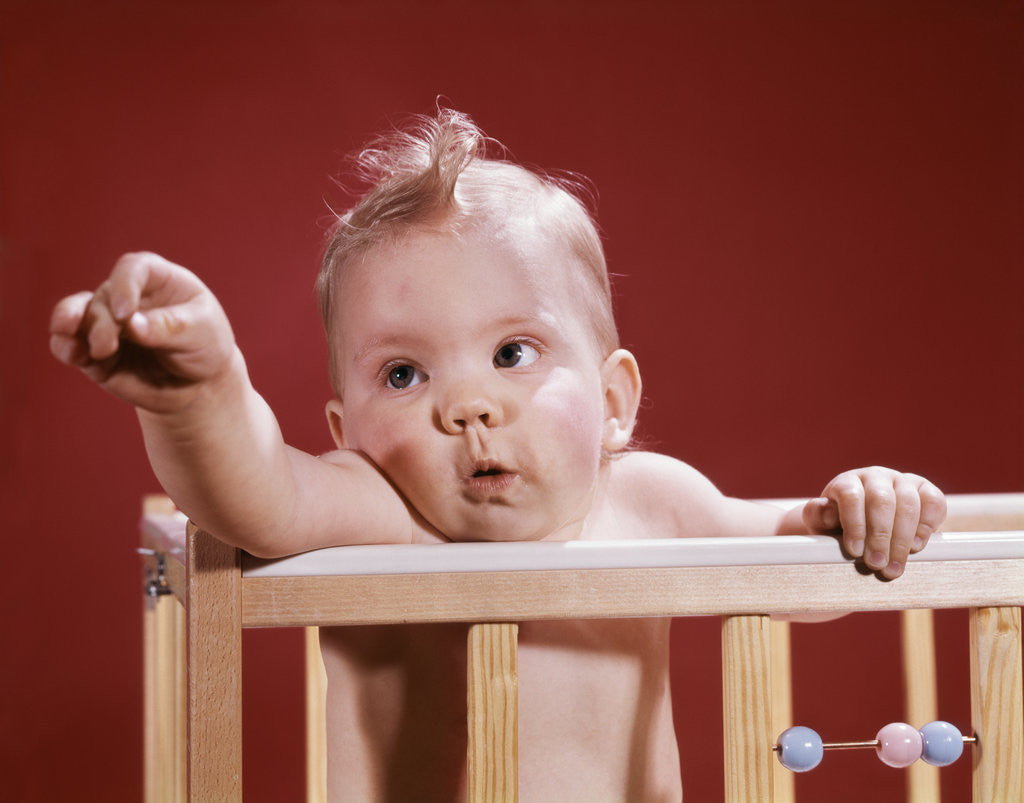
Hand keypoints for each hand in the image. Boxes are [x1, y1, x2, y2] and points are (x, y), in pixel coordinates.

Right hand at [49, 252, 236, 412]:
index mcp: (158, 279)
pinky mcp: (94, 351)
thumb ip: (168, 328)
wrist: (200, 384)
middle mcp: (127, 295)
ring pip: (76, 315)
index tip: (125, 313)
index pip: (133, 268)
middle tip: (107, 346)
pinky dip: (64, 346)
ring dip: (70, 328)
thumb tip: (131, 324)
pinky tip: (70, 354)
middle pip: (103, 298)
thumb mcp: (202, 333)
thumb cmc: (206, 347)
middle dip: (101, 323)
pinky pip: (68, 343)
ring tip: (75, 349)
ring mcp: (107, 322)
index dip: (124, 285)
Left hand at [802, 467, 945, 578]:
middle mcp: (876, 476)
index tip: (855, 552)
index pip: (851, 495)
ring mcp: (903, 481)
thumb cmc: (838, 526)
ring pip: (908, 503)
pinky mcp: (925, 491)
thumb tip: (825, 509)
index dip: (854, 524)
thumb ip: (817, 516)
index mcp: (848, 481)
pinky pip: (934, 500)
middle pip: (882, 500)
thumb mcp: (821, 524)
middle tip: (877, 565)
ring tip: (895, 566)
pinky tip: (917, 546)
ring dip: (903, 538)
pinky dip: (928, 524)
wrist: (864, 527)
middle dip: (880, 536)